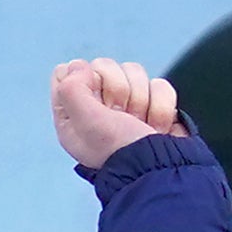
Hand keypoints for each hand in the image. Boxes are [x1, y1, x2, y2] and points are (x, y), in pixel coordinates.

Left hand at [53, 55, 184, 169]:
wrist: (160, 166)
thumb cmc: (118, 149)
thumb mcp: (85, 122)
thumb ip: (72, 89)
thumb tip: (76, 66)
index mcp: (71, 112)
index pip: (70, 70)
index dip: (85, 79)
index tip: (95, 101)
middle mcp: (96, 105)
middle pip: (105, 65)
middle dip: (118, 89)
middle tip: (120, 115)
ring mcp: (126, 103)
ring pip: (135, 71)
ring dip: (141, 100)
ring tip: (138, 123)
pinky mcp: (153, 102)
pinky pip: (159, 84)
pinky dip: (160, 106)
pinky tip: (155, 126)